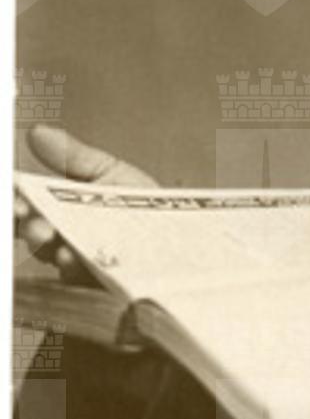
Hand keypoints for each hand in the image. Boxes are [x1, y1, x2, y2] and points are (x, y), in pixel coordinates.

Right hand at [15, 125, 158, 282]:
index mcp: (60, 210)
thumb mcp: (109, 173)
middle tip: (30, 219)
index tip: (16, 199)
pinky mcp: (100, 287)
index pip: (28, 206)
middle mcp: (65, 240)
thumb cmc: (143, 209)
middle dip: (30, 226)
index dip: (18, 204)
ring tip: (54, 239)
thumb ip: (73, 157)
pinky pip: (86, 281)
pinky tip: (76, 259)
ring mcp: (81, 266)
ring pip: (57, 259)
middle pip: (36, 234)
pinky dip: (78, 269)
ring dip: (51, 249)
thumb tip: (39, 132)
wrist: (184, 238)